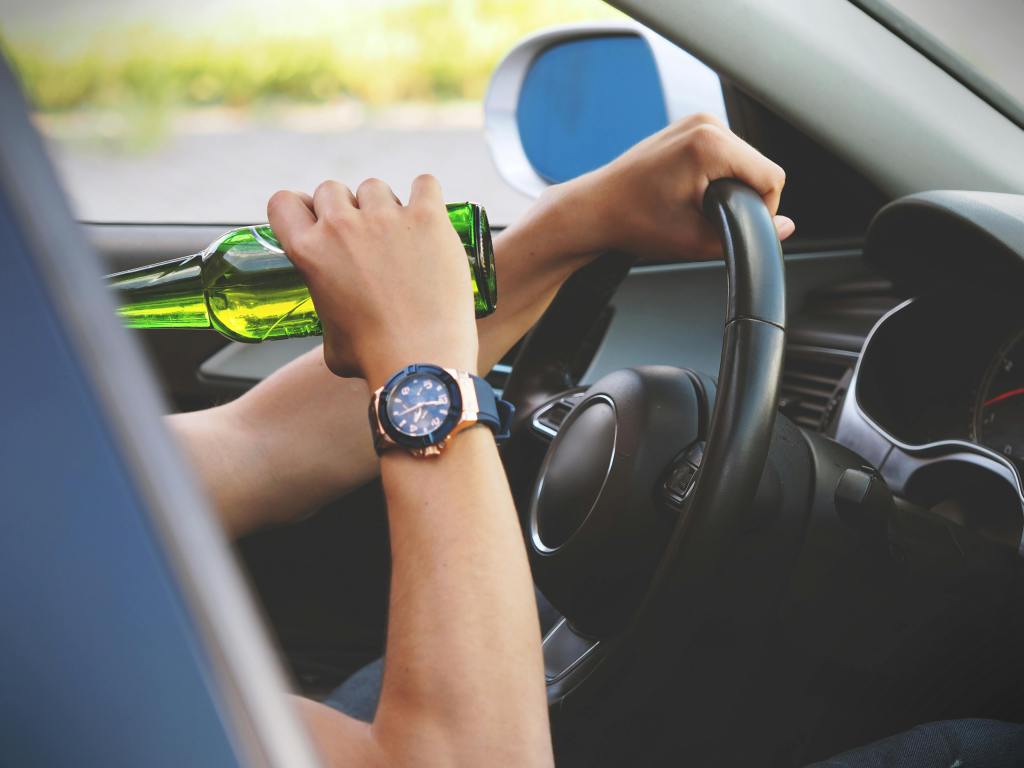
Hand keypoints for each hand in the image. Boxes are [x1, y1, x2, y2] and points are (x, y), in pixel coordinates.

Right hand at [267, 176, 478, 389]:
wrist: (421, 360)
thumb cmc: (374, 358)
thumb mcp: (328, 336)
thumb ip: (328, 308)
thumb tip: (339, 314)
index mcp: (309, 252)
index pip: (284, 202)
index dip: (301, 208)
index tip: (317, 220)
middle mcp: (342, 227)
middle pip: (332, 189)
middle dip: (346, 209)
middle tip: (365, 238)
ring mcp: (385, 218)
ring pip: (376, 187)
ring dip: (385, 206)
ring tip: (402, 238)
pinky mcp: (427, 218)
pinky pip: (425, 184)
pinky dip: (426, 196)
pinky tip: (430, 218)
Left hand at [547, 113, 794, 261]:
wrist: (595, 210)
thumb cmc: (634, 222)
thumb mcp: (695, 240)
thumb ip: (748, 236)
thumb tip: (785, 227)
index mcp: (710, 143)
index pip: (772, 177)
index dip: (764, 210)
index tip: (735, 227)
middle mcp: (706, 123)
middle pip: (759, 166)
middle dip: (744, 197)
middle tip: (708, 220)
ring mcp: (696, 121)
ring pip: (743, 160)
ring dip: (731, 186)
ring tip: (694, 206)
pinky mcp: (688, 128)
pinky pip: (724, 153)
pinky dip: (717, 175)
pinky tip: (690, 192)